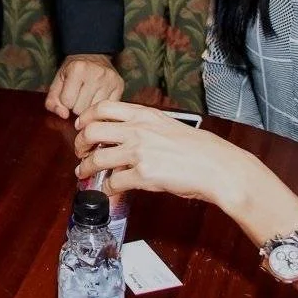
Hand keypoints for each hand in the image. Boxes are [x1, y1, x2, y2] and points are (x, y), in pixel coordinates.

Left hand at [45, 53, 124, 119]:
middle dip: (77, 106)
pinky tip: (98, 98)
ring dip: (89, 109)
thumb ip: (52, 101)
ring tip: (88, 97)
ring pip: (95, 112)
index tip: (70, 92)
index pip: (67, 102)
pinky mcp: (120, 85)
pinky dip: (100, 107)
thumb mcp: (57, 82)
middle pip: (81, 109)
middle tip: (79, 95)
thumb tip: (64, 116)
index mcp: (77, 69)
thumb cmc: (72, 71)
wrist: (92, 55)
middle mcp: (96, 73)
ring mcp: (110, 79)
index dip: (66, 101)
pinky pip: (107, 109)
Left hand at [74, 100, 257, 209]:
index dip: (86, 117)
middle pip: (92, 131)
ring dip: (86, 168)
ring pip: (97, 159)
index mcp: (145, 115)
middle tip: (80, 152)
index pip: (103, 108)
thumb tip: (124, 137)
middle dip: (80, 143)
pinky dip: (107, 187)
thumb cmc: (200, 149)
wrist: (218, 167)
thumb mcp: (168, 126)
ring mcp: (139, 152)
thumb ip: (144, 128)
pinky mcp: (143, 175)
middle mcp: (138, 130)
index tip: (81, 126)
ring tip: (84, 172)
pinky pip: (113, 182)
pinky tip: (109, 189)